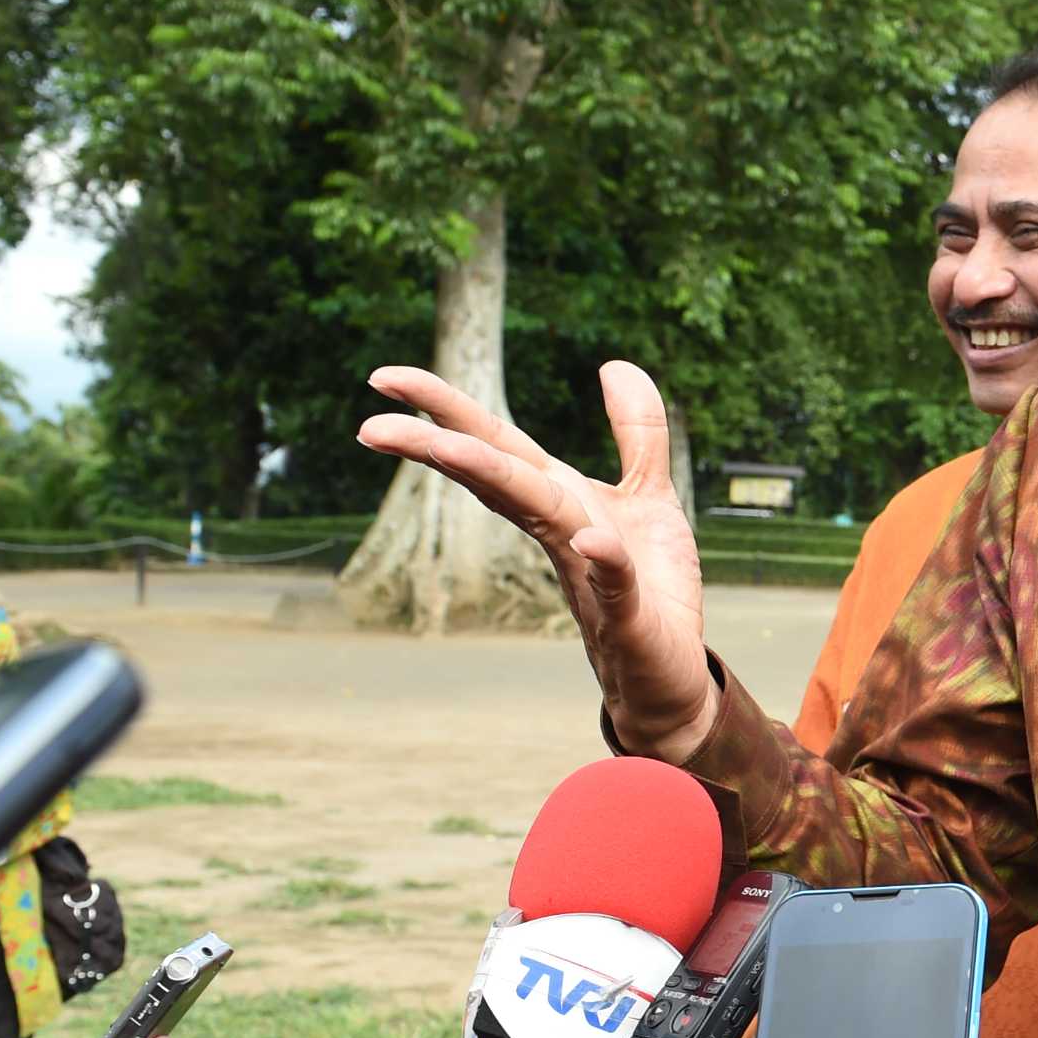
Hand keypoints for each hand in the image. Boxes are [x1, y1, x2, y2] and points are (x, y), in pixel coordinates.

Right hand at [356, 360, 717, 759]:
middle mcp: (562, 531)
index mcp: (562, 498)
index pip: (496, 444)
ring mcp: (590, 575)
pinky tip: (593, 540)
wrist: (669, 674)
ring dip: (497, 482)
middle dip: (437, 447)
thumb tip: (613, 363)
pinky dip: (606, 560)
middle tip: (369, 425)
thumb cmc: (650, 587)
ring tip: (447, 448)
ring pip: (541, 518)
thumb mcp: (650, 496)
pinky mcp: (628, 619)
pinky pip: (617, 586)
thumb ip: (636, 431)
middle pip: (495, 477)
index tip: (382, 377)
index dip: (444, 408)